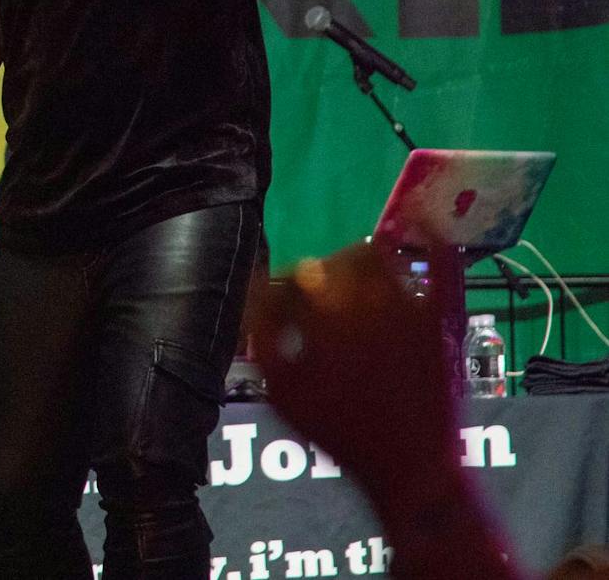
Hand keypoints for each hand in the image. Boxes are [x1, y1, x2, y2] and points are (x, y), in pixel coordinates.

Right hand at [249, 239, 459, 498]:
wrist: (411, 465)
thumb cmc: (341, 433)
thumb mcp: (284, 394)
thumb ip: (263, 336)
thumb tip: (255, 286)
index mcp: (322, 321)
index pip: (292, 279)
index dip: (279, 288)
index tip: (277, 301)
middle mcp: (365, 303)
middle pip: (332, 262)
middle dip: (317, 273)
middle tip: (313, 290)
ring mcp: (407, 307)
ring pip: (376, 256)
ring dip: (357, 258)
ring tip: (350, 274)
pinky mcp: (437, 315)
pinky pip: (438, 263)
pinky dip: (429, 240)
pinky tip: (422, 227)